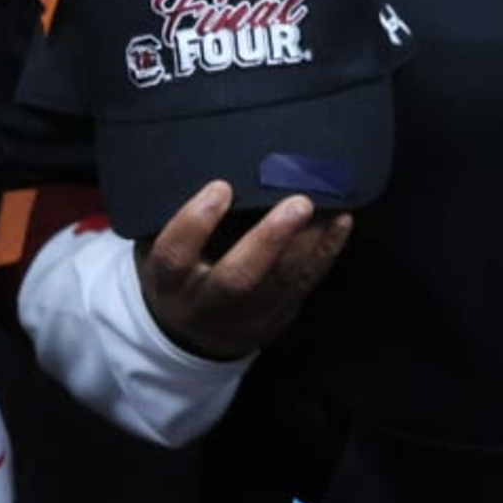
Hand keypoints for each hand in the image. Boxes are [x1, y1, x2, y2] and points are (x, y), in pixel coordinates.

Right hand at [138, 181, 353, 360]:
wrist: (197, 336)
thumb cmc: (180, 273)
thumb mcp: (160, 252)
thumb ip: (174, 221)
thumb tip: (204, 166)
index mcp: (169, 283)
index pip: (175, 256)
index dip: (195, 223)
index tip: (221, 187)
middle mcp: (207, 302)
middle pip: (238, 277)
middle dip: (269, 239)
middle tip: (298, 203)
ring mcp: (247, 313)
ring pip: (281, 280)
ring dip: (309, 239)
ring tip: (327, 200)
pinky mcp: (280, 313)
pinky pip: (307, 282)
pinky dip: (327, 250)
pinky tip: (342, 220)